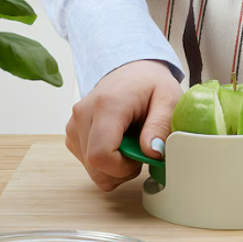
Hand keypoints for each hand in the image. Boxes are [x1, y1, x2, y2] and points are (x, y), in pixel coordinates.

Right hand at [65, 60, 181, 190]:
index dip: (123, 168)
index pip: (100, 156)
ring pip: (92, 169)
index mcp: (106, 106)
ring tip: (133, 144)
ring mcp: (74, 126)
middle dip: (123, 170)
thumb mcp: (168, 100)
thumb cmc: (151, 84)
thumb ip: (161, 125)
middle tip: (142, 151)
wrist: (133, 71)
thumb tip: (152, 152)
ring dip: (116, 167)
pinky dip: (108, 163)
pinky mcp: (73, 134)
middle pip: (95, 167)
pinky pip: (89, 164)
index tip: (142, 156)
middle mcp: (82, 116)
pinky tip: (121, 145)